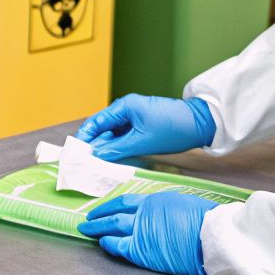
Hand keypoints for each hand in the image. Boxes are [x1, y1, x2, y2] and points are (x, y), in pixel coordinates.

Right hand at [76, 95, 216, 161]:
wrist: (201, 125)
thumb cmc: (173, 128)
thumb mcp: (142, 142)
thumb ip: (116, 149)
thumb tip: (95, 156)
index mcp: (124, 107)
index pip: (95, 122)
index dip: (83, 138)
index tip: (74, 153)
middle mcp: (126, 111)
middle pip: (102, 129)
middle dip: (92, 146)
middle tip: (82, 164)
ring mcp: (134, 119)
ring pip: (112, 136)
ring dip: (105, 149)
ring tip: (95, 166)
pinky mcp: (142, 128)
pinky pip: (123, 139)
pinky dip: (117, 149)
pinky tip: (112, 162)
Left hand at [78, 192, 218, 274]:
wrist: (210, 237)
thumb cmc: (206, 221)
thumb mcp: (182, 204)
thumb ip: (165, 209)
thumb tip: (161, 215)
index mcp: (154, 200)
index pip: (125, 202)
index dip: (110, 206)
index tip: (102, 209)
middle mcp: (143, 213)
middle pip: (114, 213)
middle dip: (98, 216)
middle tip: (87, 220)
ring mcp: (140, 231)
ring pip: (112, 227)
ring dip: (97, 229)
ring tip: (87, 231)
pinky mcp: (141, 250)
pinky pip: (118, 247)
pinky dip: (108, 244)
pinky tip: (103, 244)